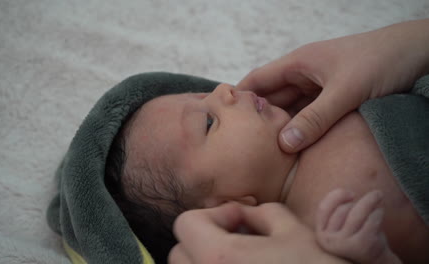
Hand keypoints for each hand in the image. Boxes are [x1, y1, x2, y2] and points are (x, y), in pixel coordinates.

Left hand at [168, 202, 349, 263]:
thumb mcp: (294, 231)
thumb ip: (262, 213)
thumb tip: (245, 215)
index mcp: (220, 257)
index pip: (185, 224)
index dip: (213, 215)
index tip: (240, 221)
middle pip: (179, 253)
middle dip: (202, 240)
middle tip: (237, 240)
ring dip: (204, 261)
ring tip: (239, 261)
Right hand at [237, 19, 428, 152]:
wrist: (416, 53)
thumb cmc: (380, 61)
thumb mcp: (346, 91)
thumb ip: (315, 119)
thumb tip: (283, 144)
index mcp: (298, 63)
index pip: (257, 80)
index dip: (237, 98)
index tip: (221, 120)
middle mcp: (303, 75)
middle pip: (270, 99)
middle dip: (256, 120)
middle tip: (240, 147)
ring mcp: (317, 87)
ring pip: (289, 110)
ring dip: (279, 127)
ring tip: (261, 152)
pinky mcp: (331, 98)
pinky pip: (308, 116)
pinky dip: (299, 130)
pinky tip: (291, 147)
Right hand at [315, 189, 401, 263]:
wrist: (372, 259)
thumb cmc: (357, 235)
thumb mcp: (340, 224)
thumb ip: (336, 209)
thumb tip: (347, 193)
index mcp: (320, 234)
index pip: (323, 208)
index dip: (336, 196)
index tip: (351, 193)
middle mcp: (329, 241)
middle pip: (342, 209)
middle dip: (357, 202)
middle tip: (369, 200)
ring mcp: (344, 244)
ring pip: (356, 213)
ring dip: (370, 201)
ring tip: (378, 196)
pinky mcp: (362, 245)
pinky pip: (370, 220)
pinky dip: (378, 212)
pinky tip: (381, 210)